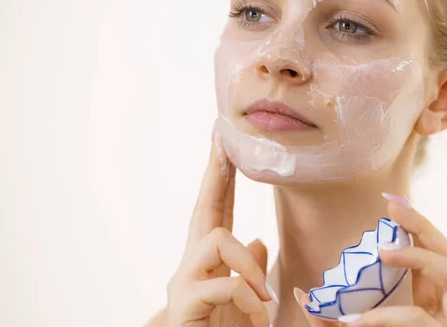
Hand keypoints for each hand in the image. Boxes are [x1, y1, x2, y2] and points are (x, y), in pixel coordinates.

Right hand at [164, 129, 274, 326]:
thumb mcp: (247, 298)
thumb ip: (248, 268)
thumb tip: (258, 236)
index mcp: (210, 260)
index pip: (217, 209)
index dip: (222, 175)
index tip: (224, 141)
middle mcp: (191, 262)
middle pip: (204, 206)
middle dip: (215, 170)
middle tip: (220, 138)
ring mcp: (184, 281)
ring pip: (219, 239)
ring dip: (250, 266)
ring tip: (262, 297)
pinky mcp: (184, 303)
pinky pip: (225, 283)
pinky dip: (248, 297)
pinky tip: (256, 316)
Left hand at [295, 193, 446, 326]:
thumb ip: (336, 316)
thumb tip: (299, 291)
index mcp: (433, 295)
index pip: (432, 248)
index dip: (416, 222)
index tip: (388, 200)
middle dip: (424, 225)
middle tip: (393, 209)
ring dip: (421, 257)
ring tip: (384, 252)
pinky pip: (420, 321)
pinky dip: (389, 316)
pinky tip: (356, 319)